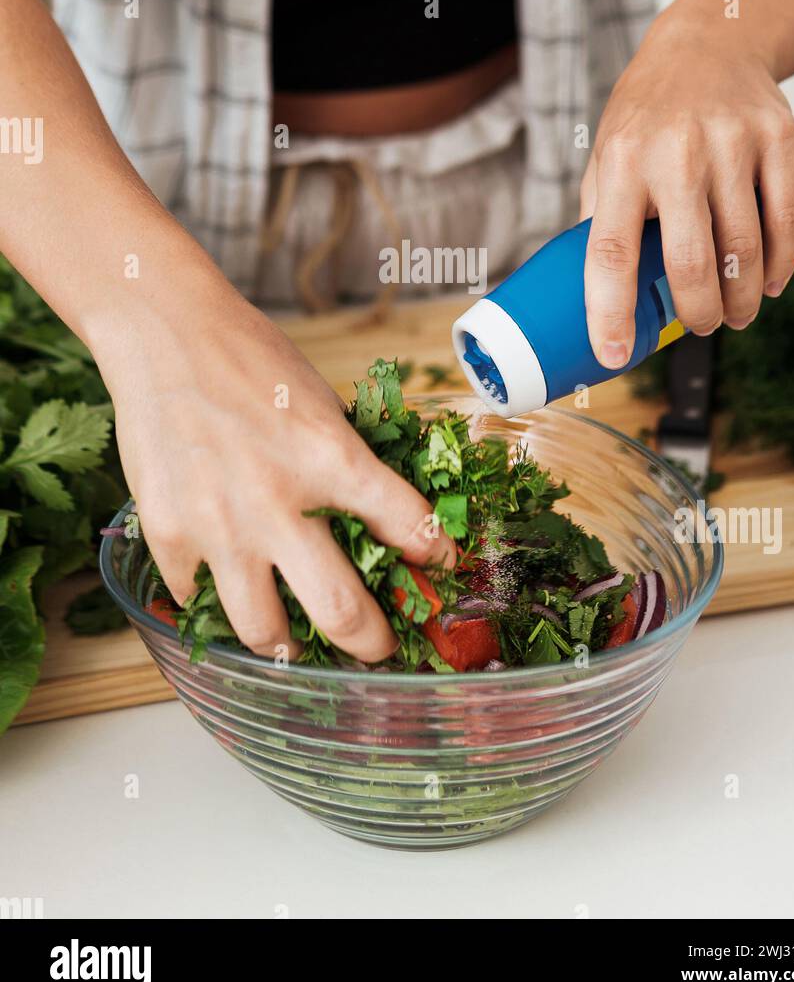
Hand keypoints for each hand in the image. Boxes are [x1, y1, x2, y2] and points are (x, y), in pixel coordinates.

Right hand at [94, 279, 454, 661]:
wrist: (167, 334)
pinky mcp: (168, 535)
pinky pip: (199, 601)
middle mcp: (278, 502)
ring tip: (296, 641)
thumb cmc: (252, 361)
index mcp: (331, 458)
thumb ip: (349, 466)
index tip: (438, 565)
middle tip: (377, 647)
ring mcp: (219, 526)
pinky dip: (216, 602)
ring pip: (267, 633)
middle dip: (371, 643)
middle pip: (343, 613)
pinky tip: (226, 588)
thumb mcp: (322, 403)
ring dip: (291, 645)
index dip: (434, 555)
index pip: (409, 526)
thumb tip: (387, 525)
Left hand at [578, 15, 793, 367]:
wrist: (707, 43)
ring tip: (737, 316)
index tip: (614, 356)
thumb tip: (591, 293)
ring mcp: (729, 143)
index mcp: (620, 164)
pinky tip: (772, 284)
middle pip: (690, 262)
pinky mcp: (775, 137)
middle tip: (702, 328)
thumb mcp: (606, 154)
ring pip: (743, 249)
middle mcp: (674, 153)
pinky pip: (784, 218)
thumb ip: (599, 217)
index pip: (609, 252)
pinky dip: (781, 264)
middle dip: (699, 315)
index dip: (610, 313)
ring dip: (742, 300)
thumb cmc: (647, 115)